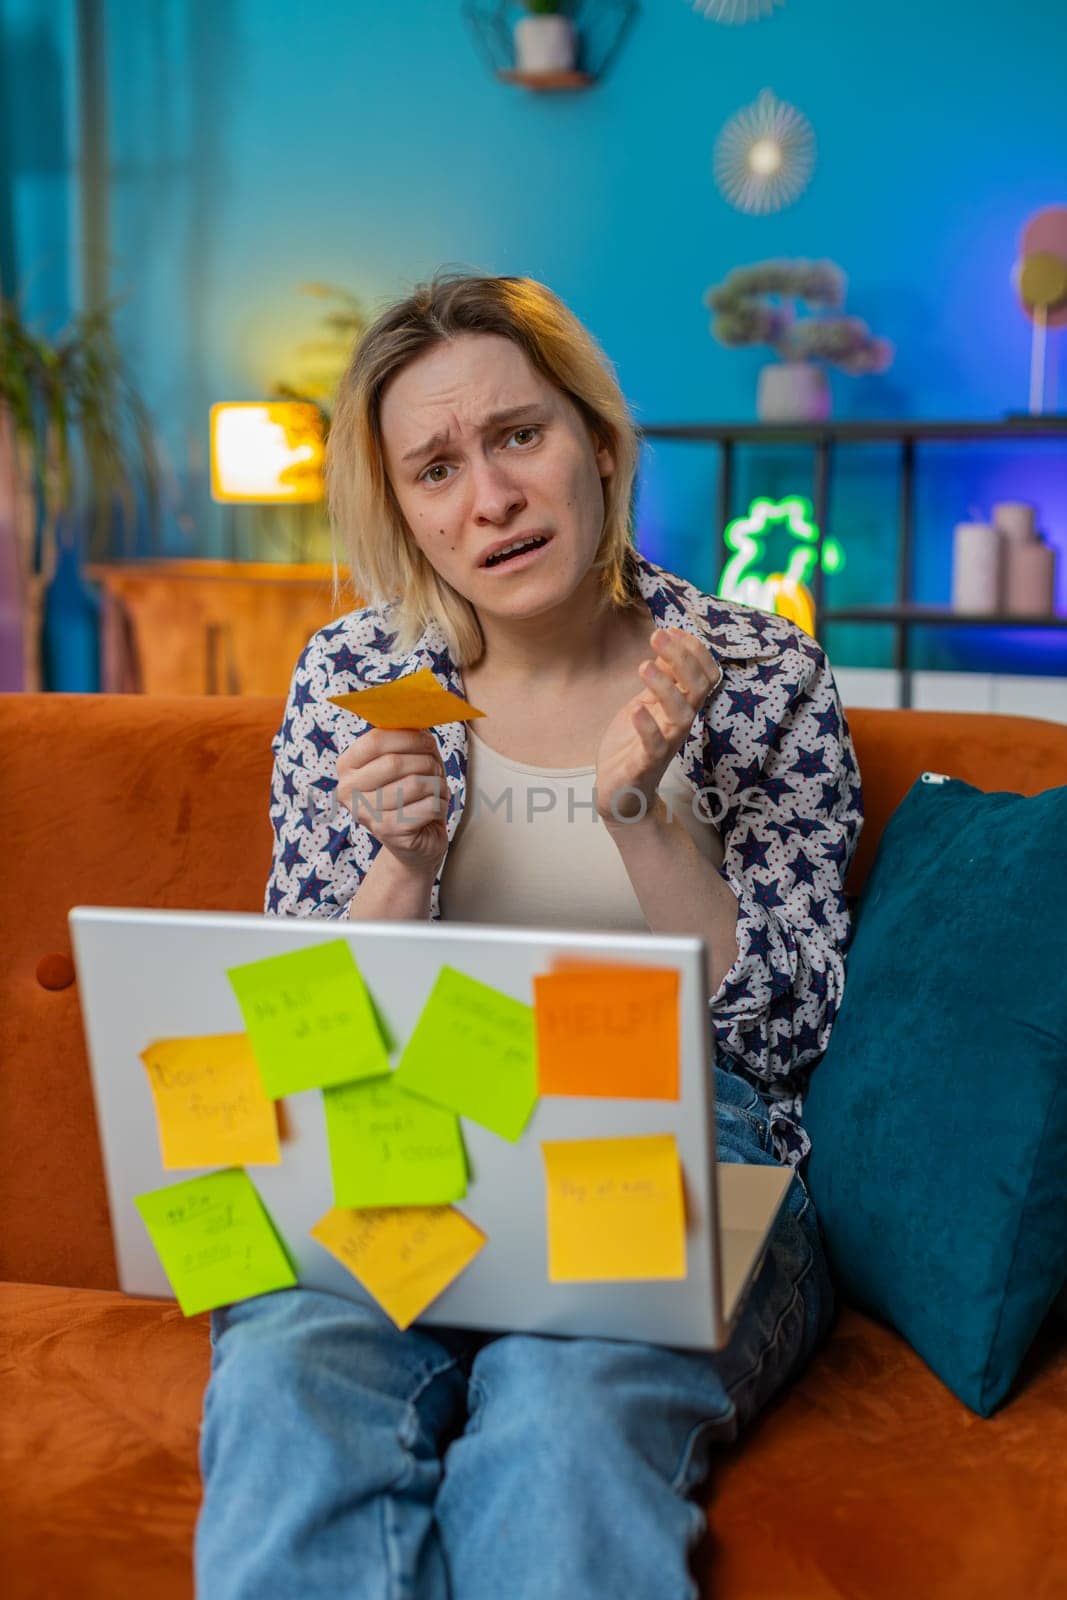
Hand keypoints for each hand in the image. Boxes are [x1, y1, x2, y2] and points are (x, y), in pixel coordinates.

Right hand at [335, 726, 447, 874]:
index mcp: (346, 766)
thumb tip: (418, 713)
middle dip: (426, 761)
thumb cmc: (410, 793)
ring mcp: (365, 814)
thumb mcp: (405, 760)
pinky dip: (440, 803)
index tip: (427, 741)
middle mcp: (347, 790)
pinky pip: (429, 805)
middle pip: (396, 762)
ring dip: (436, 783)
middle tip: (435, 767)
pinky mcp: (388, 832)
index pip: (376, 740)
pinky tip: (433, 808)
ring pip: (416, 783)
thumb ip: (406, 736)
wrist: (413, 843)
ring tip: (435, 789)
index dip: (409, 736)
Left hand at [594, 627, 721, 823]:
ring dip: (666, 688)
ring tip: (644, 666)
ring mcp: (664, 745)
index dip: (695, 651)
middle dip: (682, 659)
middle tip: (657, 635)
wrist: (620, 793)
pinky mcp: (644, 765)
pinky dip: (647, 728)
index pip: (705, 675)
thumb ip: (661, 678)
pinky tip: (635, 710)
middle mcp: (678, 725)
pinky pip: (654, 747)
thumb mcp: (646, 703)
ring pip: (681, 716)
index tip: (673, 629)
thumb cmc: (633, 745)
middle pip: (697, 689)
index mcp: (681, 707)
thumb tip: (669, 642)